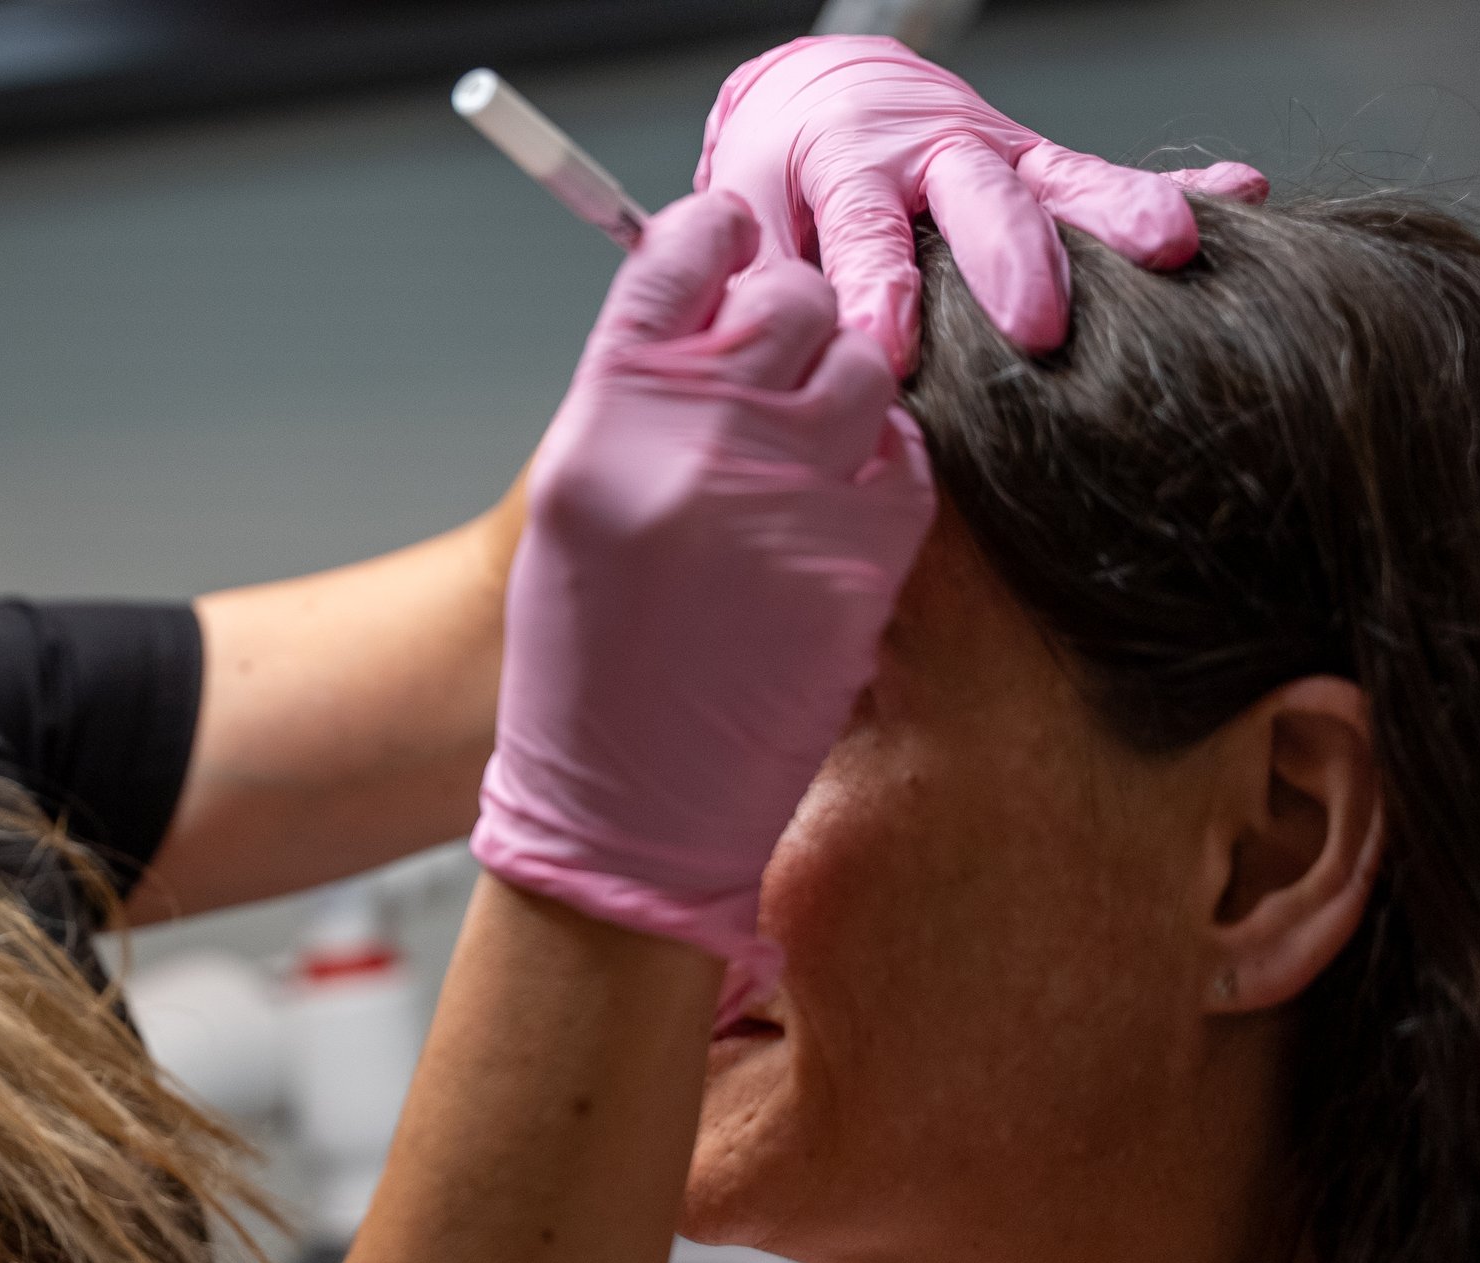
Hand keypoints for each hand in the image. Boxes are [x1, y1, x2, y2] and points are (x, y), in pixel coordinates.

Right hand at [471, 191, 932, 1001]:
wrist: (626, 807)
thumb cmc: (586, 665)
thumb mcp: (575, 509)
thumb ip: (640, 397)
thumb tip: (720, 308)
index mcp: (601, 424)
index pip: (681, 253)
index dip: (720, 237)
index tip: (734, 247)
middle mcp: (693, 445)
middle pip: (789, 295)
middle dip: (791, 318)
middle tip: (778, 368)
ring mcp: (784, 499)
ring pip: (863, 366)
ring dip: (844, 391)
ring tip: (805, 455)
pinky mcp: (861, 558)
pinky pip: (904, 458)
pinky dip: (880, 471)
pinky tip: (832, 516)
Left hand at [695, 34, 1270, 371]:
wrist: (825, 94)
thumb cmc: (783, 178)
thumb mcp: (751, 224)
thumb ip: (769, 291)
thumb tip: (780, 374)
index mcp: (845, 166)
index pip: (862, 234)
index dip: (876, 292)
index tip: (887, 352)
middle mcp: (930, 153)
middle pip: (978, 201)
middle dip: (1012, 260)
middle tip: (1039, 325)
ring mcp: (997, 156)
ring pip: (1061, 183)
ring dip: (1117, 215)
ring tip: (1170, 250)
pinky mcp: (1040, 166)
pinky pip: (1109, 175)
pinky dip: (1181, 185)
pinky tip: (1241, 195)